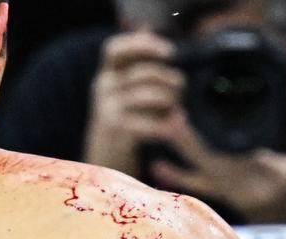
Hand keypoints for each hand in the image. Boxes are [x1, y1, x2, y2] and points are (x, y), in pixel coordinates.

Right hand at [84, 30, 184, 176]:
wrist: (105, 162)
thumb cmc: (125, 123)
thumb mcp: (125, 91)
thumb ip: (136, 65)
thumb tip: (148, 29)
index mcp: (107, 75)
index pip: (115, 49)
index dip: (142, 45)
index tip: (170, 52)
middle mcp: (103, 88)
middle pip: (143, 72)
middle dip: (169, 79)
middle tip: (182, 88)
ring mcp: (109, 110)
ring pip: (150, 96)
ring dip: (171, 101)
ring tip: (178, 110)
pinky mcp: (118, 132)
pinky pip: (151, 124)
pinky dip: (168, 126)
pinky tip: (175, 127)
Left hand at [150, 81, 285, 222]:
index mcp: (272, 175)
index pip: (241, 155)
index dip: (217, 139)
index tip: (203, 116)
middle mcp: (250, 188)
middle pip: (213, 165)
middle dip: (189, 143)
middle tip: (170, 117)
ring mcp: (235, 197)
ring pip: (202, 177)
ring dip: (180, 158)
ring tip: (161, 136)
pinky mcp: (226, 200)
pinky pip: (200, 188)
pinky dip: (179, 177)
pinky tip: (159, 167)